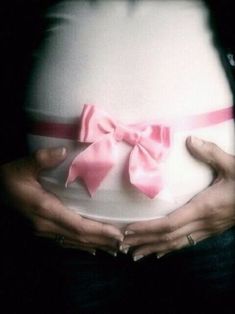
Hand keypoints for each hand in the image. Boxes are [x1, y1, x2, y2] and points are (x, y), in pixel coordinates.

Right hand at [0, 147, 122, 254]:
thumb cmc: (8, 178)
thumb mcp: (22, 166)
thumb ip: (42, 159)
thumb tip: (64, 151)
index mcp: (45, 210)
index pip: (79, 226)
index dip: (100, 232)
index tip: (118, 234)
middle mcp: (46, 225)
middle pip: (79, 237)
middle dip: (102, 241)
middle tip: (123, 243)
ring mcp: (42, 231)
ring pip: (73, 242)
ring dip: (94, 245)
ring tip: (112, 247)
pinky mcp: (41, 230)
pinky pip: (64, 241)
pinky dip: (80, 245)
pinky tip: (91, 248)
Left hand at [121, 136, 234, 260]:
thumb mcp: (232, 165)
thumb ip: (211, 153)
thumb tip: (190, 140)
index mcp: (204, 207)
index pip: (169, 223)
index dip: (147, 229)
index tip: (128, 230)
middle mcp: (203, 223)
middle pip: (168, 237)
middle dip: (144, 242)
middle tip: (122, 246)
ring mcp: (207, 230)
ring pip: (176, 244)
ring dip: (154, 248)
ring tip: (135, 254)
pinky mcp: (210, 230)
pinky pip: (186, 243)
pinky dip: (169, 248)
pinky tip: (159, 252)